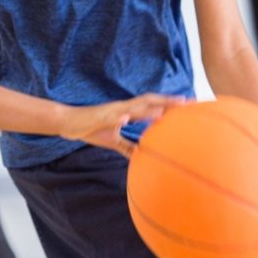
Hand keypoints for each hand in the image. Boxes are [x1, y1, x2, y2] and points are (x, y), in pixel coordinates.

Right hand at [59, 94, 187, 157]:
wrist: (68, 122)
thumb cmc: (90, 128)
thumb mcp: (112, 140)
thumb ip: (127, 146)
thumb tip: (141, 156)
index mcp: (127, 111)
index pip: (152, 105)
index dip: (170, 104)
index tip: (188, 105)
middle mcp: (122, 108)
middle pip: (148, 101)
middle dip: (167, 101)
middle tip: (187, 101)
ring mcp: (111, 111)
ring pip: (132, 108)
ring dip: (147, 109)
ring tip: (163, 110)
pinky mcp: (98, 117)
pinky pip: (110, 117)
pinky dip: (118, 118)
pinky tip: (126, 119)